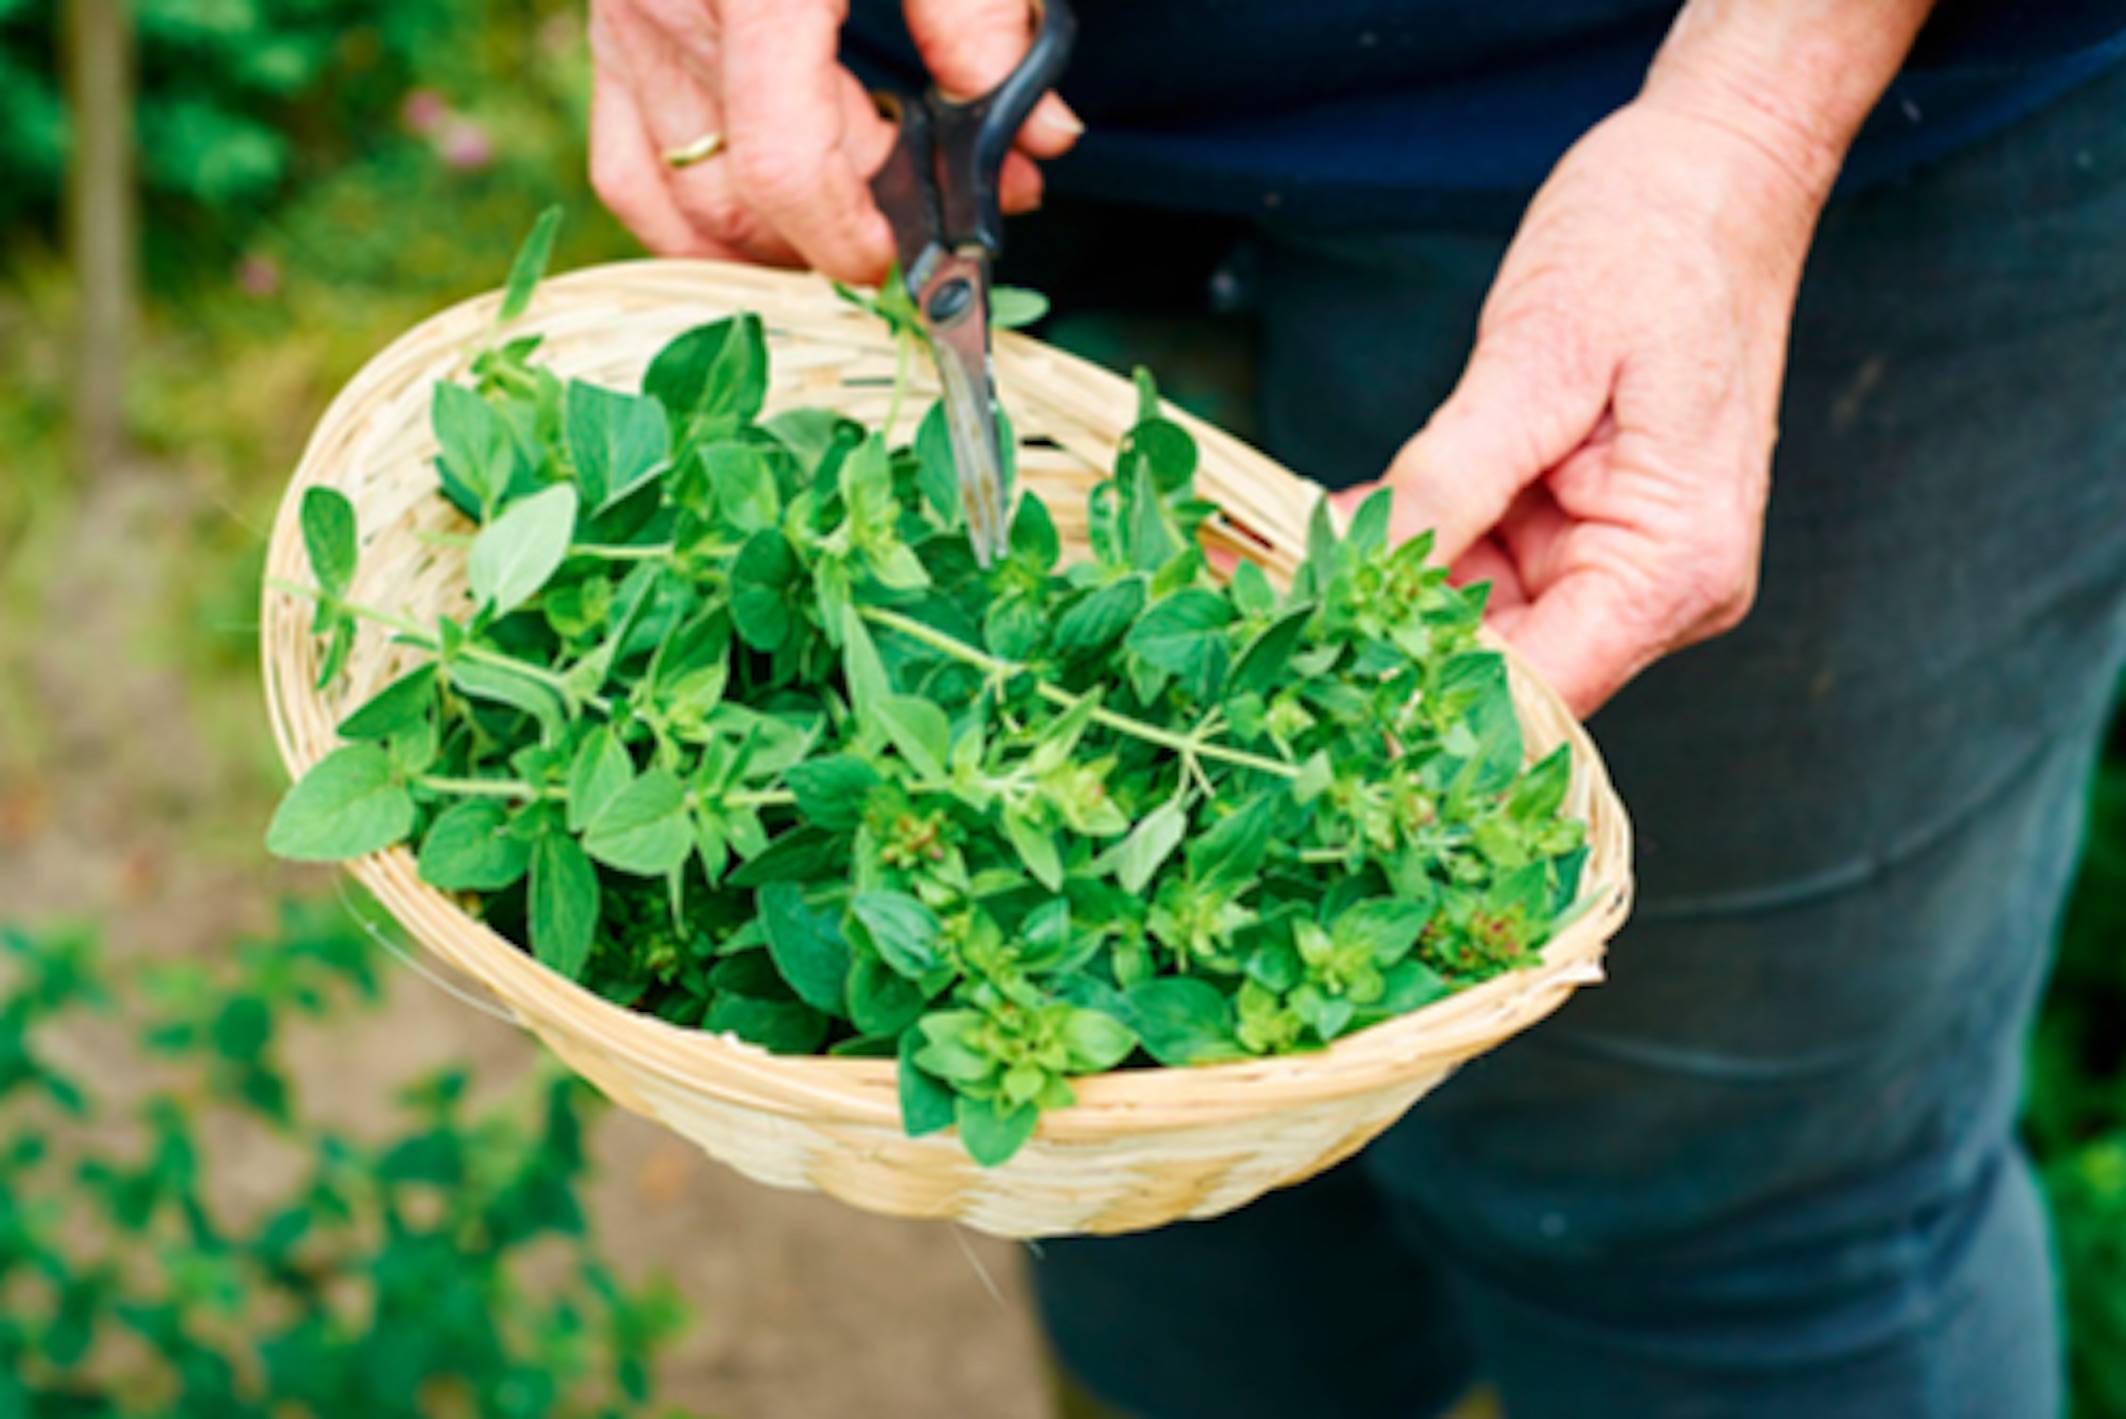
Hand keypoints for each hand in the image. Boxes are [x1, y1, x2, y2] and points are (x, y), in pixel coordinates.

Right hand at [588, 0, 1081, 281]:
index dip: (856, 238)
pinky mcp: (609, 28)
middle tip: (946, 205)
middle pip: (739, 197)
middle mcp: (670, 10)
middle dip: (845, 232)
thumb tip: (1038, 132)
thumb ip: (981, 17)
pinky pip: (628, 161)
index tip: (928, 255)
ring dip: (772, 238)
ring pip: (676, 198)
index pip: (784, 166)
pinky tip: (772, 212)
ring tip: (865, 210)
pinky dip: (692, 212)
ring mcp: (624, 23)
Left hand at [1339, 96, 1835, 716]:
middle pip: (1506, 665)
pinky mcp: (1588, 526)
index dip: (1425, 696)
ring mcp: (1625, 560)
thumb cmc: (1653, 243)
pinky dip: (1420, 544)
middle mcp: (1663, 589)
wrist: (1716, 168)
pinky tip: (1348, 518)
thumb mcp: (1538, 359)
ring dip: (1393, 590)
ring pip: (1484, 619)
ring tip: (1297, 555)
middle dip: (1392, 636)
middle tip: (1279, 608)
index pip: (1539, 690)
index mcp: (1673, 567)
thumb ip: (1450, 479)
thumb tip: (1366, 572)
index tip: (1321, 674)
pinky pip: (1488, 565)